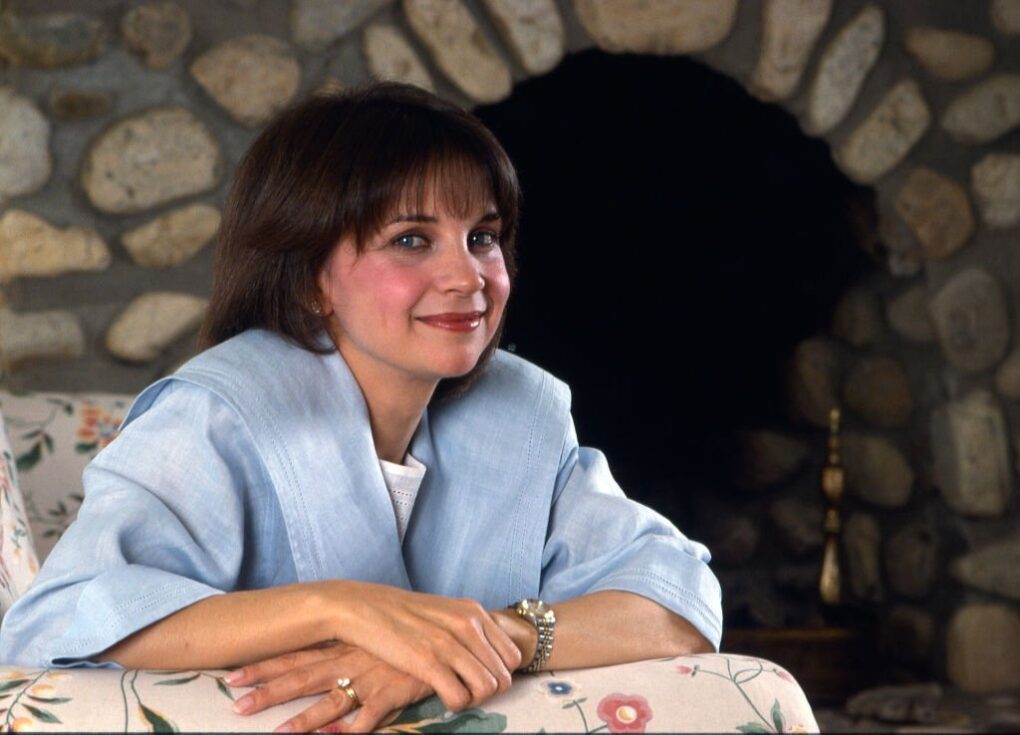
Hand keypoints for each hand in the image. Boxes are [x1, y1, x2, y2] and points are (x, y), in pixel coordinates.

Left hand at [227, 642, 433, 732]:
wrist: (443, 637)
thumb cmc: (403, 639)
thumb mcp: (368, 638)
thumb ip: (342, 649)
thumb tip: (315, 660)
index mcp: (341, 646)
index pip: (295, 655)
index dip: (264, 666)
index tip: (232, 675)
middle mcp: (349, 660)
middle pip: (302, 677)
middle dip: (268, 691)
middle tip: (237, 704)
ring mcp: (370, 677)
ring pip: (330, 701)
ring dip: (304, 720)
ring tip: (277, 734)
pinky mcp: (391, 693)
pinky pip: (369, 716)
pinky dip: (353, 729)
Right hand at [327, 582, 521, 711]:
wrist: (362, 607)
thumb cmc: (402, 613)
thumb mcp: (444, 611)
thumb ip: (467, 628)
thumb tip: (487, 655)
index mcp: (474, 612)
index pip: (512, 656)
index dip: (499, 674)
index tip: (479, 676)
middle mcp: (467, 625)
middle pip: (503, 676)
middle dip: (488, 691)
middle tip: (466, 690)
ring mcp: (449, 643)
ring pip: (487, 688)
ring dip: (473, 700)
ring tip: (454, 694)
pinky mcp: (427, 662)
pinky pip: (460, 697)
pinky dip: (455, 704)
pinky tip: (441, 696)